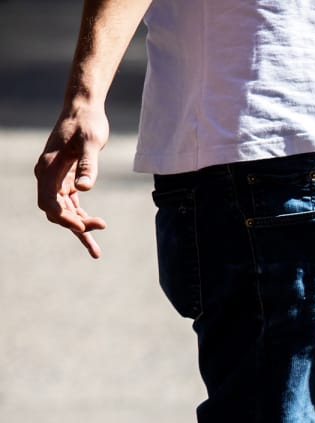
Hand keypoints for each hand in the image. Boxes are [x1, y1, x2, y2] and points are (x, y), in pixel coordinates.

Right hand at [35, 105, 110, 258]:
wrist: (84, 110)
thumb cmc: (88, 124)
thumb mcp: (91, 143)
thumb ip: (88, 165)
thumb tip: (85, 189)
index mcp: (48, 168)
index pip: (49, 201)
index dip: (64, 218)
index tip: (82, 227)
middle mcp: (48, 175)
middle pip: (55, 210)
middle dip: (74, 226)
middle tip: (97, 236)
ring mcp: (56, 179)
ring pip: (63, 211)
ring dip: (79, 228)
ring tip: (95, 252)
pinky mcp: (67, 180)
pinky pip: (72, 205)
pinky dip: (82, 218)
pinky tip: (95, 229)